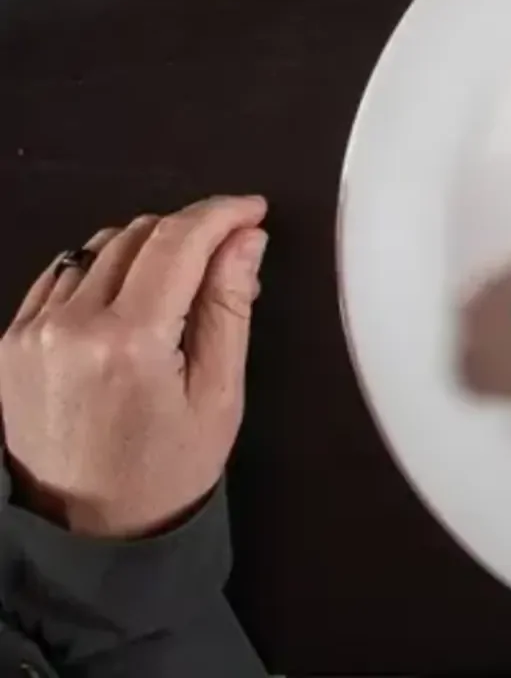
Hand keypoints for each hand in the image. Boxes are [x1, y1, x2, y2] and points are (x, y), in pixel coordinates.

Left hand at [0, 195, 267, 537]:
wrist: (82, 533)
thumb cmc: (163, 472)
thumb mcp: (219, 395)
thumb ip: (230, 306)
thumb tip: (246, 238)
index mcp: (129, 341)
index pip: (180, 239)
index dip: (223, 213)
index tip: (252, 211)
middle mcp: (72, 326)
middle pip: (140, 233)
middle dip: (191, 232)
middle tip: (226, 262)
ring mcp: (32, 333)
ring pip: (100, 246)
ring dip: (147, 249)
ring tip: (176, 288)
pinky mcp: (11, 343)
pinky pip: (62, 273)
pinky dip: (102, 270)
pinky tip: (127, 301)